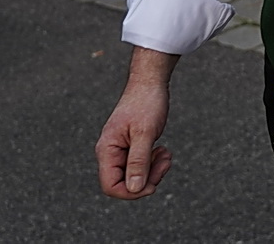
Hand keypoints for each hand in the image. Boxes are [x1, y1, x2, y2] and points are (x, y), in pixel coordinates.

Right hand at [96, 75, 172, 198]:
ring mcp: (119, 150)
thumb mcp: (145, 133)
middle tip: (166, 162)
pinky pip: (139, 165)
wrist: (150, 82)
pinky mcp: (130, 146)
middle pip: (124, 183)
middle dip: (147, 179)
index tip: (154, 183)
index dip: (132, 192)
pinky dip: (153, 163)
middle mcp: (109, 152)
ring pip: (133, 176)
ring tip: (166, 154)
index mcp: (107, 150)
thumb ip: (138, 161)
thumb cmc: (146, 103)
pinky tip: (163, 151)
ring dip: (152, 170)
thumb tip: (134, 189)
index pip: (111, 186)